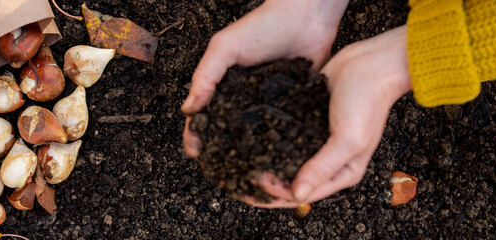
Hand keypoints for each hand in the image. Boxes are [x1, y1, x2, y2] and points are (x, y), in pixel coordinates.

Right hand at [182, 0, 348, 157]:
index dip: (196, 136)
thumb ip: (206, 76)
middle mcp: (242, 99)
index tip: (196, 153)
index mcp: (222, 87)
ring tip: (249, 174)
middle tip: (221, 173)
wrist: (307, 16)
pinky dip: (277, 144)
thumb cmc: (263, 25)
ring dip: (250, 154)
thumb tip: (188, 109)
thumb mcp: (226, 47)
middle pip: (227, 132)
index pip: (203, 117)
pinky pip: (281, 130)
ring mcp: (266, 106)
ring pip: (253, 136)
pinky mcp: (291, 107)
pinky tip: (277, 160)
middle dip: (221, 153)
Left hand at [248, 25, 412, 207]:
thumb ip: (322, 168)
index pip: (302, 195)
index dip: (275, 195)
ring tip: (237, 161)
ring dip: (264, 162)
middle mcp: (328, 161)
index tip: (250, 186)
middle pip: (291, 181)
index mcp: (342, 173)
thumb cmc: (366, 102)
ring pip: (284, 159)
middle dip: (265, 183)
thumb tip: (297, 195)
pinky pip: (284, 136)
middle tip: (236, 179)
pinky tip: (247, 136)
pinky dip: (268, 139)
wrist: (371, 63)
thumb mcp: (348, 140)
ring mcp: (316, 140)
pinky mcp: (306, 121)